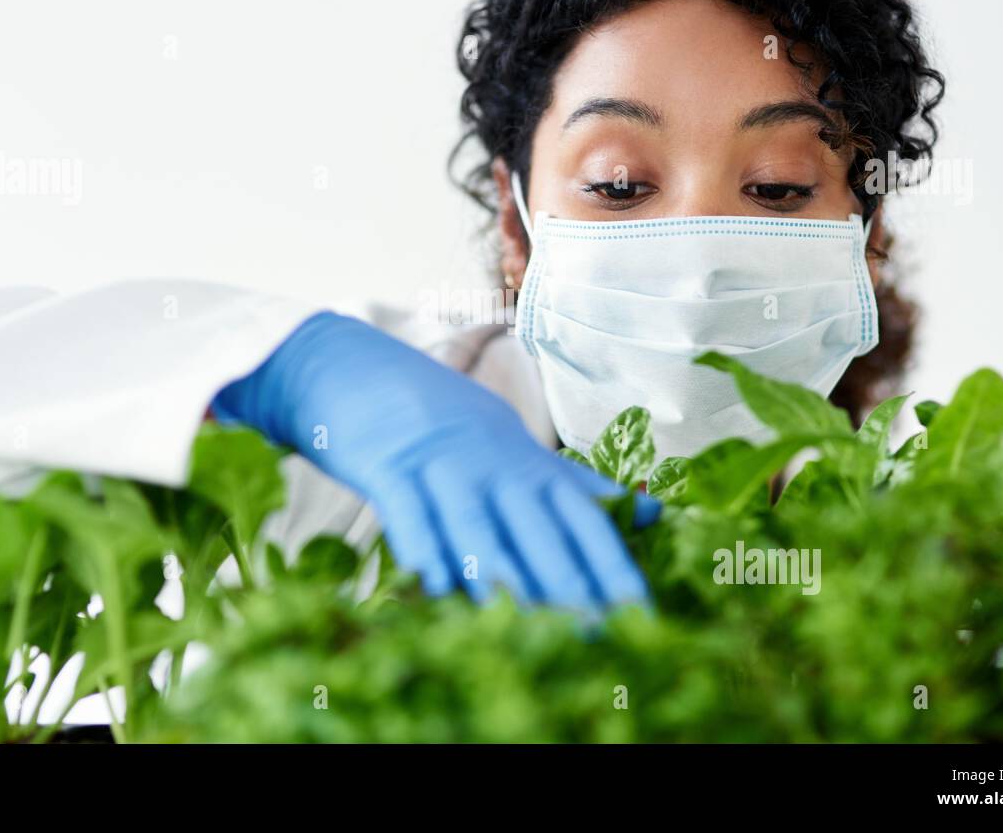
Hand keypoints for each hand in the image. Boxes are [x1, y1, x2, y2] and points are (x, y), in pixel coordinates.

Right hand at [212, 312, 658, 612]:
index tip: (642, 617)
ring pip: (476, 525)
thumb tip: (651, 512)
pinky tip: (434, 583)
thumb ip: (576, 486)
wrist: (351, 365)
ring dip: (504, 576)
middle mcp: (493, 463)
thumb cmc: (441, 417)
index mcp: (527, 462)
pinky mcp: (385, 464)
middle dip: (570, 586)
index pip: (583, 519)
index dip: (612, 568)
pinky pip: (406, 510)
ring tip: (528, 628)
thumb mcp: (513, 445)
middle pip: (538, 529)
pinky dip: (422, 544)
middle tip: (599, 638)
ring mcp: (440, 462)